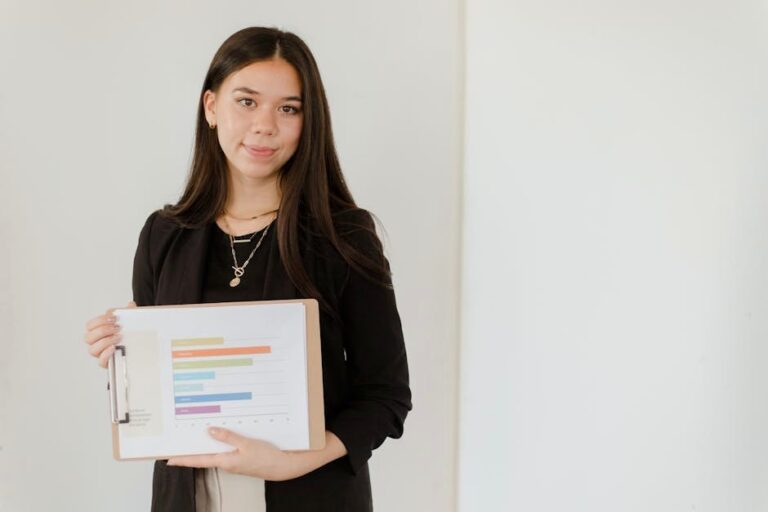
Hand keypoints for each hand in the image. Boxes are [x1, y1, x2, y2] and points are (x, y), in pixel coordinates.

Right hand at [83, 301, 135, 367]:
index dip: (100, 321)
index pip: (90, 325)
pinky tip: (114, 348)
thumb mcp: (130, 322)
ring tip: (119, 337)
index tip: (114, 318)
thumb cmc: (129, 335)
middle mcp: (96, 343)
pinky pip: (100, 362)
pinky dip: (106, 354)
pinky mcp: (107, 363)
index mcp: (98, 332)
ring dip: (105, 341)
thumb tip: (130, 305)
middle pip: (88, 337)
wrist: (139, 349)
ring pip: (92, 350)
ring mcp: (101, 354)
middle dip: (102, 331)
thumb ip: (129, 313)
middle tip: (117, 327)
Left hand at [167, 427, 305, 480]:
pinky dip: (218, 444)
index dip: (183, 459)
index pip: (198, 460)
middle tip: (177, 444)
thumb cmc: (266, 457)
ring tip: (192, 439)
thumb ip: (228, 437)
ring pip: (213, 453)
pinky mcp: (239, 458)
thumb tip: (211, 431)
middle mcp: (226, 463)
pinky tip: (217, 437)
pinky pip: (224, 451)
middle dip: (190, 451)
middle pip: (203, 457)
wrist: (282, 466)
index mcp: (225, 462)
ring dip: (204, 446)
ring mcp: (233, 461)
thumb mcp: (247, 444)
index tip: (169, 458)